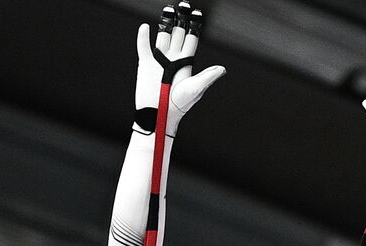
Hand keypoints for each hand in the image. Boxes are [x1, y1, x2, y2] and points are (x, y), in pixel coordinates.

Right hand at [134, 3, 224, 137]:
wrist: (159, 115)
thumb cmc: (178, 105)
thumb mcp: (195, 90)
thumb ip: (207, 77)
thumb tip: (222, 69)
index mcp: (185, 62)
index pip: (191, 39)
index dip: (194, 26)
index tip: (197, 14)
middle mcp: (172, 59)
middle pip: (177, 34)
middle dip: (181, 20)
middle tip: (183, 5)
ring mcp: (159, 60)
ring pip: (162, 37)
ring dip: (165, 23)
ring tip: (168, 10)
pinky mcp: (145, 65)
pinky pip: (144, 47)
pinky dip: (143, 37)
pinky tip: (146, 27)